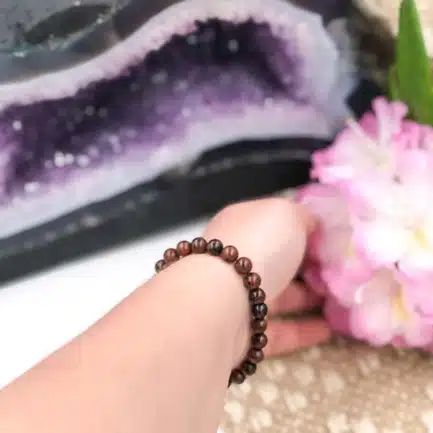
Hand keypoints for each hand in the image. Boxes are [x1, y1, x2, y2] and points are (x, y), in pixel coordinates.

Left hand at [204, 197, 330, 357]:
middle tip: (339, 272)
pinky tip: (332, 330)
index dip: (301, 230)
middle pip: (275, 261)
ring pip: (278, 296)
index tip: (329, 240)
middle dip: (305, 266)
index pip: (271, 224)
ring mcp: (238, 296)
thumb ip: (300, 215)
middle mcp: (236, 259)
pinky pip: (280, 330)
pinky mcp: (244, 332)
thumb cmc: (257, 247)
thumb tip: (310, 223)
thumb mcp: (285, 214)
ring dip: (307, 298)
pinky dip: (305, 330)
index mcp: (241, 226)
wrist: (222, 302)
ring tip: (343, 300)